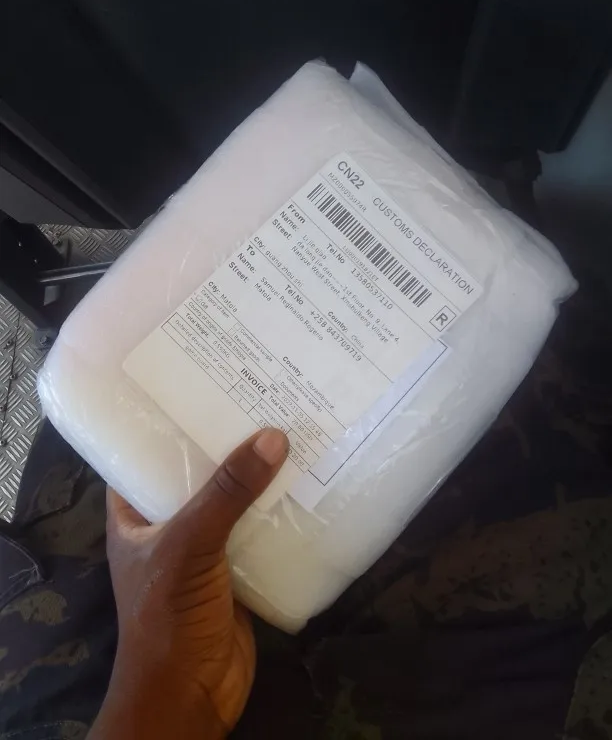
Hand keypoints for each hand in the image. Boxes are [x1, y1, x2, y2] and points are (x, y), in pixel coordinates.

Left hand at [90, 428, 288, 739]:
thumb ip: (226, 495)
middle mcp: (168, 522)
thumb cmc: (168, 617)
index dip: (170, 419)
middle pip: (198, 471)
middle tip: (264, 398)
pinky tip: (308, 483)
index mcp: (136, 511)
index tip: (204, 382)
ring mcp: (204, 546)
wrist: (191, 695)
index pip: (145, 450)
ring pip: (233, 499)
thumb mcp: (189, 545)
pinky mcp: (237, 568)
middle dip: (228, 442)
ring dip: (259, 476)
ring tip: (293, 429)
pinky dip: (279, 510)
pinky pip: (259, 529)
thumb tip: (272, 437)